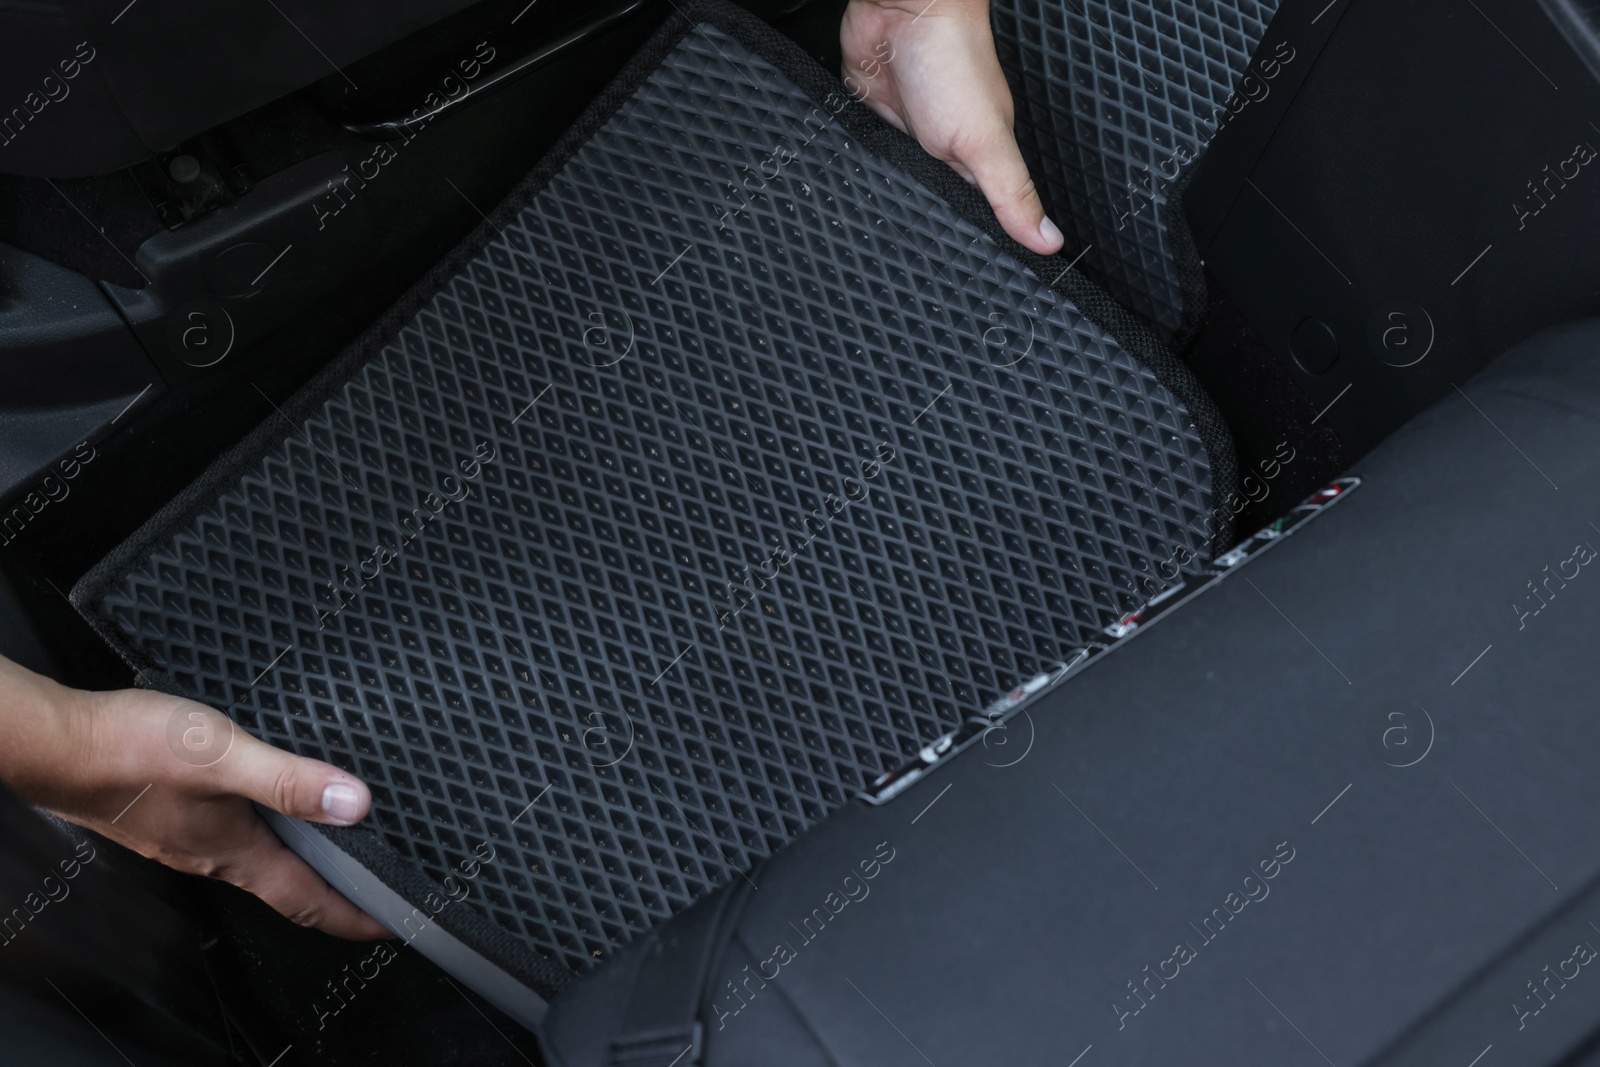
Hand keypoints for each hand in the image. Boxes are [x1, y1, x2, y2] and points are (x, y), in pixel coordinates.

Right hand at [0, 655, 387, 939]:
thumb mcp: (224, 757)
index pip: (308, 901)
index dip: (354, 917)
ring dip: (300, 864)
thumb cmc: (130, 751)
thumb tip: (354, 802)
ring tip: (332, 855)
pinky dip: (264, 835)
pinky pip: (230, 837)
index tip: (391, 925)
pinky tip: (266, 811)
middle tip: (371, 895)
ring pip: (258, 862)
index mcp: (235, 853)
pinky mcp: (168, 815)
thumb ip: (290, 780)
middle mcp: (213, 856)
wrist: (57, 746)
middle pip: (287, 888)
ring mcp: (187, 838)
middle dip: (332, 897)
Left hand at [840, 0, 1062, 254]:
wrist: (900, 10)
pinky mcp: (870, 123)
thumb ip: (1012, 193)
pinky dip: (857, 171)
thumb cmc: (951, 62)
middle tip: (906, 269)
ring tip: (871, 239)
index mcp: (977, 160)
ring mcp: (904, 138)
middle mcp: (941, 152)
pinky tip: (851, 193)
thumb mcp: (985, 140)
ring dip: (885, 201)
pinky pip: (862, 158)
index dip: (966, 246)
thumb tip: (1050, 245)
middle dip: (919, 228)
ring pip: (893, 187)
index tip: (960, 282)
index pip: (975, 216)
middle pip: (929, 205)